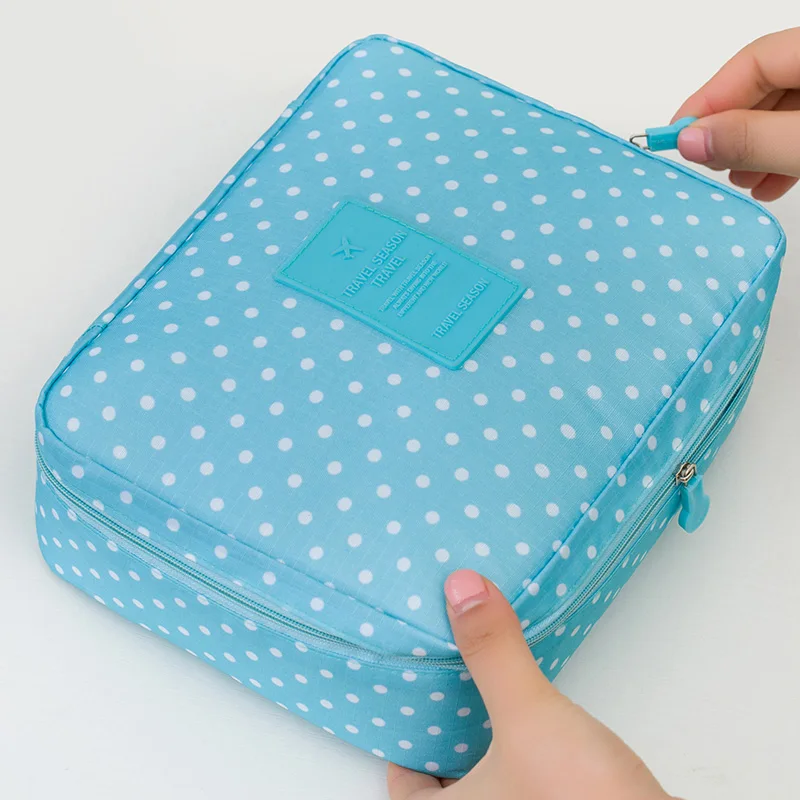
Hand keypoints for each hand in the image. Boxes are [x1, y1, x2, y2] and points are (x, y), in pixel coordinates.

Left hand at [387, 570, 674, 799]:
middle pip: (447, 778)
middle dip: (449, 731)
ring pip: (489, 780)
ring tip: (490, 687)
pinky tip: (539, 721)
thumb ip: (494, 653)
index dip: (405, 744)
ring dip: (489, 741)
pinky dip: (524, 753)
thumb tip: (461, 587)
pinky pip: (525, 782)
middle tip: (448, 679)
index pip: (405, 785)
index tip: (411, 698)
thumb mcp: (529, 717)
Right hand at [672, 27, 799, 200]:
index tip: (676, 138)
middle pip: (767, 85)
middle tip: (708, 163)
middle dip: (732, 129)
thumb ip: (753, 139)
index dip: (709, 100)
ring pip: (786, 109)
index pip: (753, 62)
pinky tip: (770, 184)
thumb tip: (692, 138)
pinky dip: (783, 154)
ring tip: (740, 181)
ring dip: (754, 148)